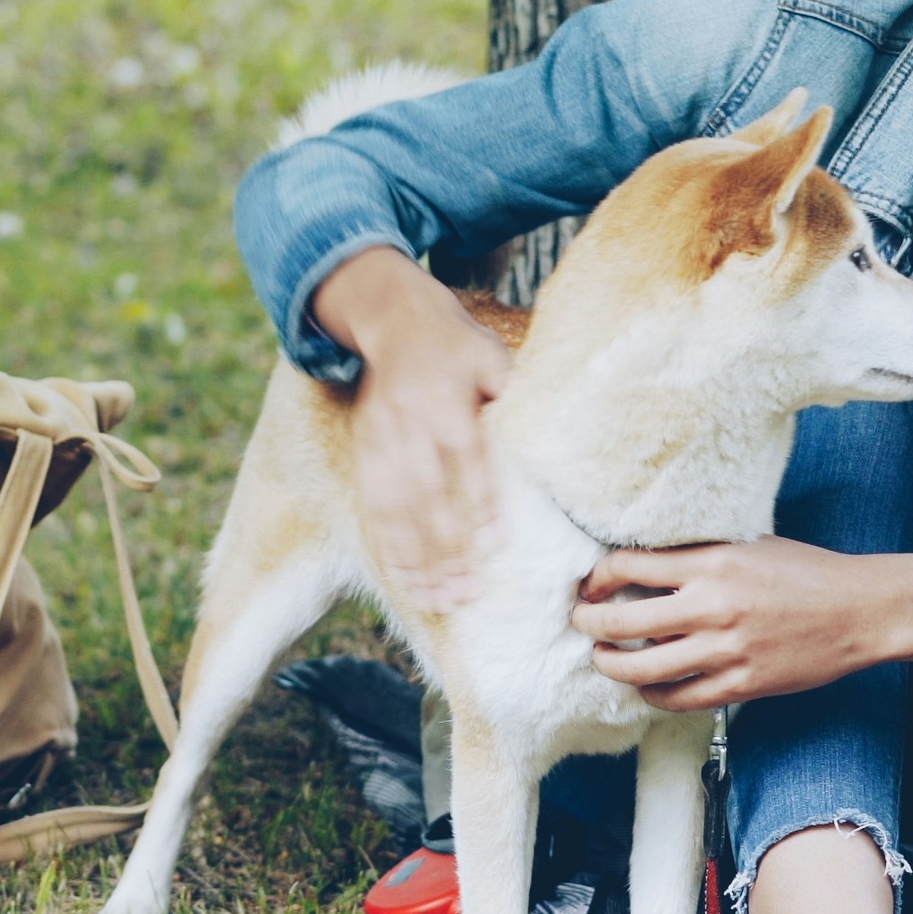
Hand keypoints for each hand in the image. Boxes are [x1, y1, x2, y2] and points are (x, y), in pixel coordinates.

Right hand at [312, 247, 512, 607]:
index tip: (496, 546)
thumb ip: (513, 391)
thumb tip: (549, 434)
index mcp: (445, 397)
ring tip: (438, 598)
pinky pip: (373, 505)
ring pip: (396, 508)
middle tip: (466, 591)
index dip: (479, 504)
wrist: (390, 316)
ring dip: (416, 558)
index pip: (464, 459)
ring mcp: (380, 438)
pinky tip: (405, 578)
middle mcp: (407, 421)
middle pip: (426, 494)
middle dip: (445, 547)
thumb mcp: (491, 353)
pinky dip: (389, 545)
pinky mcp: (363, 449)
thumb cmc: (456, 342)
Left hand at [570, 541, 912, 710]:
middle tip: (582, 624)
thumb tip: (640, 562)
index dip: (596, 579)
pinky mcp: (741, 684)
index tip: (589, 586)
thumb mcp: (746, 544)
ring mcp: (725, 650)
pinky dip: (652, 693)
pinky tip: (645, 685)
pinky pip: (679, 698)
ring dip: (611, 664)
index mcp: (710, 562)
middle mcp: (711, 606)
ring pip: (642, 667)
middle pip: (621, 622)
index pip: (627, 567)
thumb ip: (695, 555)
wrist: (859, 611)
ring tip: (604, 659)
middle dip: (589, 625)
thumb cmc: (803, 572)